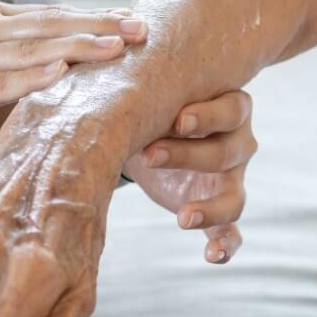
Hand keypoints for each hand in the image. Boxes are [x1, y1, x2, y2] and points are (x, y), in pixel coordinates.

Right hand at [0, 2, 146, 139]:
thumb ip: (5, 46)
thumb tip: (49, 53)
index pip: (52, 15)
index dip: (95, 16)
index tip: (134, 19)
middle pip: (52, 26)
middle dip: (99, 26)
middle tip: (143, 29)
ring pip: (31, 51)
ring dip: (75, 46)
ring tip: (114, 47)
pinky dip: (28, 77)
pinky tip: (57, 73)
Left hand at [123, 89, 254, 263]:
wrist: (148, 133)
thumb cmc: (152, 105)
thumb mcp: (150, 93)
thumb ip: (137, 85)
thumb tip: (79, 61)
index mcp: (228, 106)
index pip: (231, 110)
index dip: (207, 116)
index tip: (177, 119)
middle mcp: (237, 141)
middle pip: (229, 151)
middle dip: (189, 155)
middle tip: (150, 155)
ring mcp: (230, 178)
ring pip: (234, 195)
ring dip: (211, 207)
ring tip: (183, 218)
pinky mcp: (218, 206)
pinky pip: (232, 230)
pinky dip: (226, 245)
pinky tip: (212, 256)